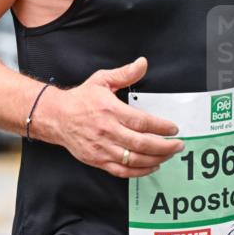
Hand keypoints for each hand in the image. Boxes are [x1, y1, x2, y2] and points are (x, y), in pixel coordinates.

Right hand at [34, 57, 183, 177]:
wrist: (55, 117)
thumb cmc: (80, 99)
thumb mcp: (101, 81)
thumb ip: (124, 74)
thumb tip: (142, 63)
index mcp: (110, 110)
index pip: (142, 122)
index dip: (162, 127)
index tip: (173, 128)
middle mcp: (106, 131)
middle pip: (142, 144)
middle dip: (165, 146)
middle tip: (178, 144)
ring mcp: (101, 148)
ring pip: (134, 159)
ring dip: (156, 159)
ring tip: (168, 154)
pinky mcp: (97, 160)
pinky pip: (122, 170)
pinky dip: (140, 171)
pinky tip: (152, 165)